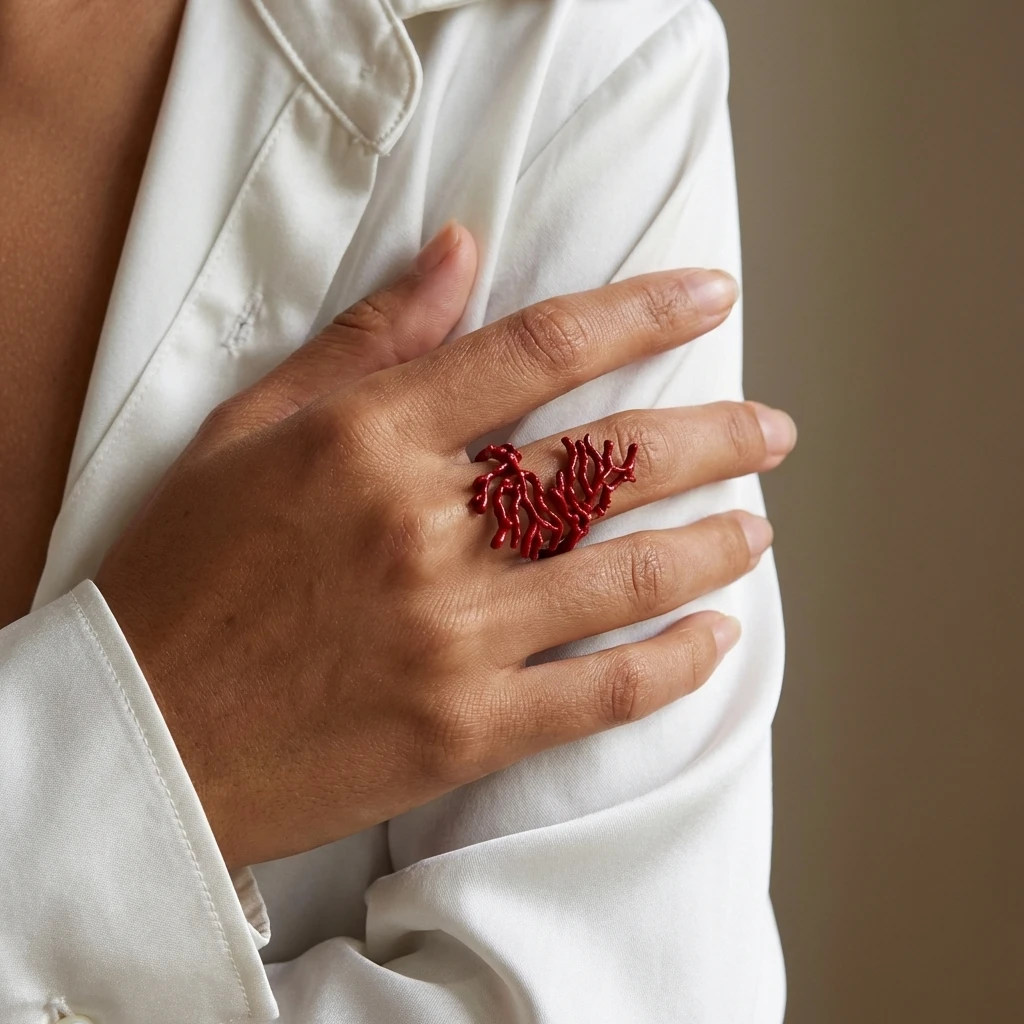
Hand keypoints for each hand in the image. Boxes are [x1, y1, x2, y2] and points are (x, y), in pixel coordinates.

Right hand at [95, 223, 795, 868]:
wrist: (142, 736)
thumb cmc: (184, 576)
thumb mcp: (250, 432)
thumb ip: (366, 344)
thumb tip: (459, 255)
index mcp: (368, 440)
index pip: (540, 348)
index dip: (641, 311)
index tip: (709, 295)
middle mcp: (423, 528)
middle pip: (608, 460)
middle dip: (711, 436)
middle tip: (769, 429)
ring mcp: (451, 635)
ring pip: (624, 573)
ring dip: (711, 545)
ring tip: (759, 528)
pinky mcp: (463, 730)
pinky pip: (599, 693)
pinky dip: (673, 665)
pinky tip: (716, 639)